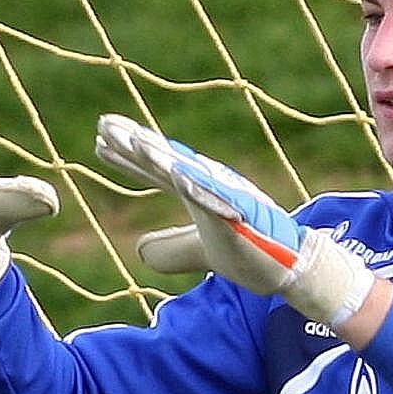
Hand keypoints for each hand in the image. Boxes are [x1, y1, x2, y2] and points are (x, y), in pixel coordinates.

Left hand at [94, 114, 374, 326]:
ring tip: (132, 139)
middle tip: (103, 125)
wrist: (293, 268)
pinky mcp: (242, 213)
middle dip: (135, 142)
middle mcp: (211, 186)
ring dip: (160, 155)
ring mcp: (226, 196)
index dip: (128, 157)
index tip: (99, 140)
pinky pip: (217, 197)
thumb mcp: (202, 253)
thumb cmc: (252, 254)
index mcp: (199, 191)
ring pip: (187, 170)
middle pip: (166, 160)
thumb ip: (173, 248)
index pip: (157, 170)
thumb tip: (139, 251)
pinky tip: (176, 173)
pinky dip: (197, 184)